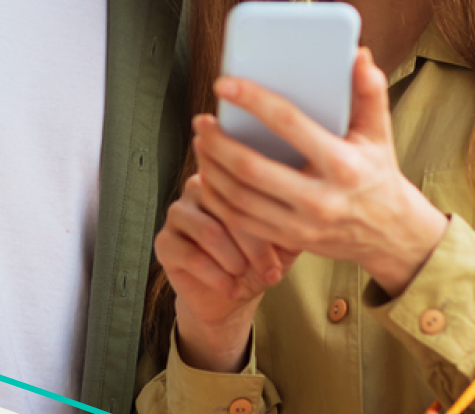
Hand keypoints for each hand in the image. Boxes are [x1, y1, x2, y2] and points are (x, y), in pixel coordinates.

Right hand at [154, 175, 296, 372]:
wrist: (229, 296)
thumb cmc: (256, 261)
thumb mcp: (283, 242)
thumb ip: (293, 222)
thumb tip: (310, 209)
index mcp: (229, 178)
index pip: (248, 186)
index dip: (270, 219)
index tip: (287, 249)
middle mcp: (199, 187)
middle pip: (228, 207)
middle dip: (254, 246)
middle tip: (271, 271)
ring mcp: (178, 213)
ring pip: (208, 231)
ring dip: (233, 260)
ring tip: (246, 275)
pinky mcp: (164, 241)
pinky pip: (189, 254)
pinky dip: (215, 276)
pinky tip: (231, 288)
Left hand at [194, 47, 449, 298]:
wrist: (391, 234)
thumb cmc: (378, 173)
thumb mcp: (379, 133)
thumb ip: (369, 92)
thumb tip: (358, 55)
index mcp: (342, 164)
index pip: (288, 124)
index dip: (252, 101)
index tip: (223, 84)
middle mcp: (321, 198)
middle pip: (252, 169)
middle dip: (219, 143)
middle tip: (202, 121)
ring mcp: (303, 225)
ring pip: (239, 199)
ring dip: (211, 169)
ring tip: (202, 143)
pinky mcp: (289, 241)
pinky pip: (240, 222)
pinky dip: (217, 198)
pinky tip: (209, 176)